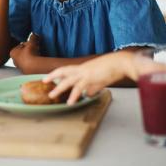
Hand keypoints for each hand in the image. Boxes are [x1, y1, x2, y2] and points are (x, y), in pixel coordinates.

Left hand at [10, 33, 40, 70]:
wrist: (33, 67)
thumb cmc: (30, 53)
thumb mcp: (32, 42)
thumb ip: (33, 37)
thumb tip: (34, 34)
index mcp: (12, 52)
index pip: (20, 45)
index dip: (27, 43)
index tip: (33, 43)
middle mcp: (14, 60)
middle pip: (23, 52)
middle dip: (29, 50)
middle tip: (36, 47)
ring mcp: (20, 67)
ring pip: (26, 59)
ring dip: (32, 55)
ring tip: (38, 53)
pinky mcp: (26, 72)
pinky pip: (30, 64)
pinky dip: (34, 61)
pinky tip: (38, 59)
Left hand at [43, 51, 165, 104]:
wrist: (122, 62)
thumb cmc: (113, 69)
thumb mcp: (100, 80)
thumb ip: (92, 87)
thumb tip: (87, 94)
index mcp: (84, 67)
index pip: (67, 69)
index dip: (58, 73)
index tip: (51, 77)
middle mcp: (82, 68)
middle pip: (63, 71)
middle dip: (53, 76)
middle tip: (44, 81)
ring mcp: (85, 72)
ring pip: (68, 80)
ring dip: (59, 88)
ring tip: (52, 95)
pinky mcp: (90, 77)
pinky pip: (79, 87)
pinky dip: (73, 95)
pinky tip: (70, 102)